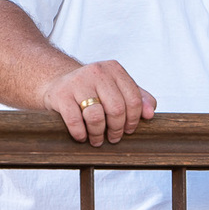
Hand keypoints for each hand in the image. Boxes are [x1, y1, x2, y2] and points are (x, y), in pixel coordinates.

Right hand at [42, 60, 156, 146]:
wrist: (58, 82)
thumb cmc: (93, 90)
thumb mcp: (117, 88)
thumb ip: (139, 98)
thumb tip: (150, 114)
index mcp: (114, 69)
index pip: (134, 99)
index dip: (134, 120)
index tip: (128, 130)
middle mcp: (97, 72)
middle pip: (116, 109)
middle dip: (117, 129)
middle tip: (113, 138)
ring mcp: (77, 82)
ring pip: (96, 116)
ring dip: (98, 134)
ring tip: (97, 139)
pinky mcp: (61, 94)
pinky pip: (75, 120)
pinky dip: (80, 133)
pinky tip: (82, 136)